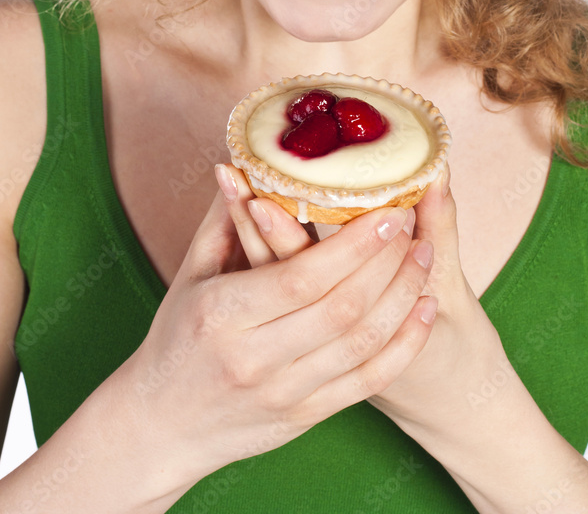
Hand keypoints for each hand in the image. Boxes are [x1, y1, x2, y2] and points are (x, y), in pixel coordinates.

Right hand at [128, 181, 434, 491]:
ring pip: (362, 344)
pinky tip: (425, 310)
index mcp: (222, 314)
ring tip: (427, 256)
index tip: (386, 210)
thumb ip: (224, 218)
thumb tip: (246, 162)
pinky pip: (368, 382)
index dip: (352, 245)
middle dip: (387, 263)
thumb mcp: (190, 274)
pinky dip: (405, 345)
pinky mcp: (305, 418)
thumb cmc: (176, 337)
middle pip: (341, 309)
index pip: (301, 277)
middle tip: (412, 223)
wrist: (161, 425)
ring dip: (404, 297)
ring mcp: (283, 393)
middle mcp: (254, 358)